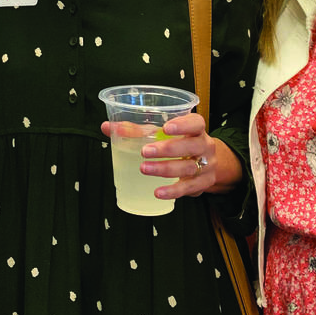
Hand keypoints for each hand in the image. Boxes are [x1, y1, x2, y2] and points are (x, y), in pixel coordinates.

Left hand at [101, 113, 218, 199]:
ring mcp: (206, 166)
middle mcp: (204, 146)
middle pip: (191, 146)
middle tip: (145, 151)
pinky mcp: (202, 183)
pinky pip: (188, 188)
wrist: (208, 163)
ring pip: (188, 167)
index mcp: (196, 129)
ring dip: (165, 169)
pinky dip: (172, 191)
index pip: (196, 123)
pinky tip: (158, 191)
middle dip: (168, 149)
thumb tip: (107, 127)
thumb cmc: (180, 143)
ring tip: (144, 169)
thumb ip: (135, 130)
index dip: (183, 125)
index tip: (166, 128)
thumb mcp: (162, 133)